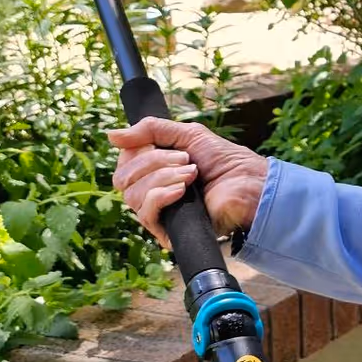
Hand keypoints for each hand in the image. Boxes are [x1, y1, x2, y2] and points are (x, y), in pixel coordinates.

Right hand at [106, 118, 268, 249]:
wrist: (250, 185)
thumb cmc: (225, 161)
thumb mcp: (187, 135)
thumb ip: (150, 130)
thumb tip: (111, 135)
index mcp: (153, 171)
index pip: (123, 164)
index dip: (136, 151)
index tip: (159, 143)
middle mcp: (152, 193)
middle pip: (123, 179)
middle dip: (152, 162)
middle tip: (185, 160)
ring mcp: (159, 213)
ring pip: (133, 195)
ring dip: (162, 177)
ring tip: (191, 173)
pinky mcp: (168, 231)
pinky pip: (145, 214)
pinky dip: (160, 196)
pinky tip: (181, 190)